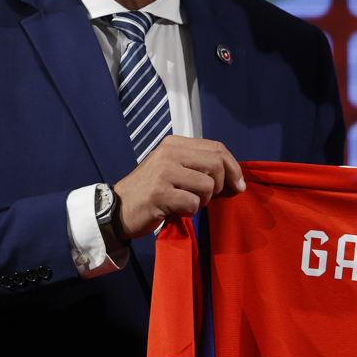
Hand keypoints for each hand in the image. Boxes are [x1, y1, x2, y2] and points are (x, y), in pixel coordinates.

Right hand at [113, 136, 244, 238]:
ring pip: (207, 186)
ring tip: (186, 202)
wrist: (117, 209)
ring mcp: (163, 172)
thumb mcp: (173, 168)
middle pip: (216, 164)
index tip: (238, 184)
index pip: (217, 148)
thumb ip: (199, 165)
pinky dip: (189, 212)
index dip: (234, 167)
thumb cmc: (151, 191)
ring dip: (202, 201)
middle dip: (219, 186)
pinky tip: (175, 210)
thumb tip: (236, 178)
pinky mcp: (159, 193)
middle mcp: (168, 153)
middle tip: (206, 197)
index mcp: (174, 143)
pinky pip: (192, 204)